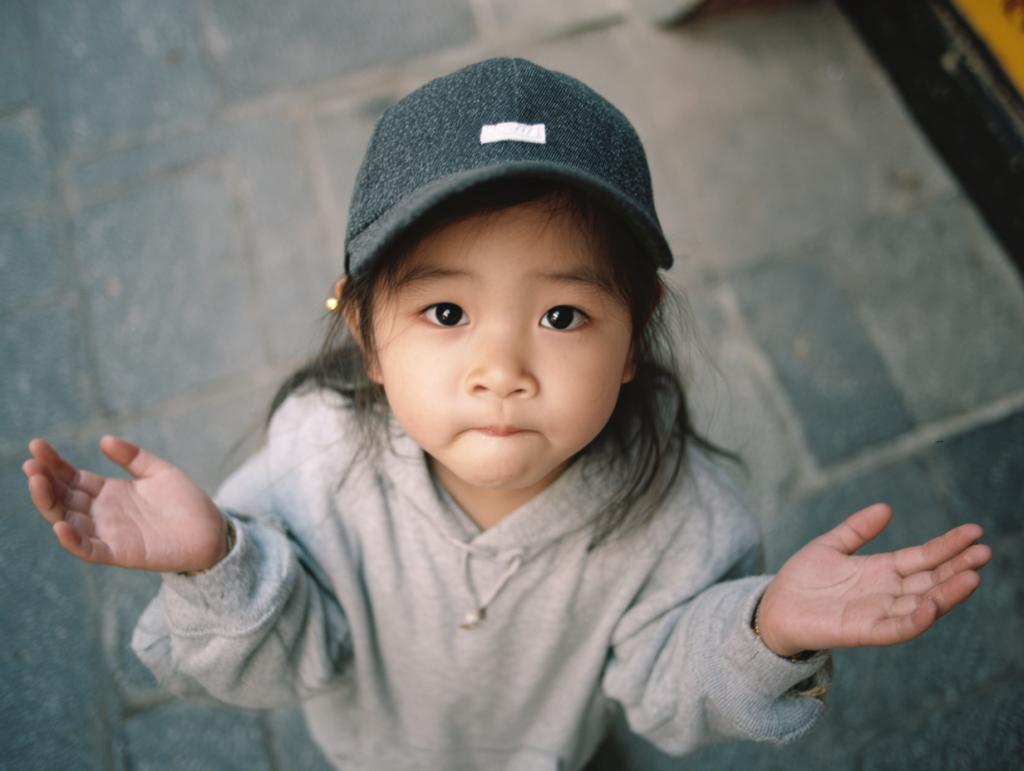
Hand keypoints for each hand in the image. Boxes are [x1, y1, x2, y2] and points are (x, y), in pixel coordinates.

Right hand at [23, 437, 228, 572]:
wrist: (212, 531)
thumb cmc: (186, 502)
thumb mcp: (159, 472)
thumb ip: (133, 456)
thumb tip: (104, 440)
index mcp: (109, 492)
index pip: (72, 477)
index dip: (53, 463)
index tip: (37, 445)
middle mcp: (102, 513)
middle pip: (63, 497)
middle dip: (44, 481)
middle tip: (31, 464)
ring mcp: (108, 534)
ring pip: (67, 521)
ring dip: (49, 504)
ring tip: (36, 483)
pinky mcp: (120, 553)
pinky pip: (89, 549)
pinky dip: (72, 540)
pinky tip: (60, 524)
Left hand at [756, 504, 990, 656]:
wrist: (775, 607)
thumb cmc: (803, 579)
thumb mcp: (831, 545)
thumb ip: (857, 529)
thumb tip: (886, 508)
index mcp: (882, 570)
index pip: (924, 557)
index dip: (948, 546)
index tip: (974, 532)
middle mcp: (887, 592)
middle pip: (931, 580)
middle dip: (958, 567)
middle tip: (984, 552)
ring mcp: (878, 612)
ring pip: (921, 604)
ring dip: (946, 593)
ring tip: (971, 577)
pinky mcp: (862, 631)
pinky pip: (894, 629)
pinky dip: (914, 620)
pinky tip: (930, 607)